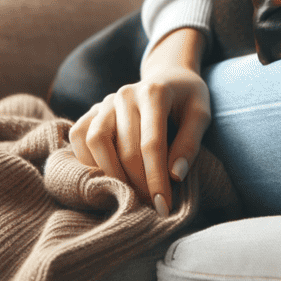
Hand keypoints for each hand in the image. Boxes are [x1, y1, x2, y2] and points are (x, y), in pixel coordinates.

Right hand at [68, 28, 210, 216]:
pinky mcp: (93, 110)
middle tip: (150, 205)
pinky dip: (88, 160)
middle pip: (124, 148)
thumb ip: (190, 143)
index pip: (152, 144)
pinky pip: (79, 136)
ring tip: (129, 193)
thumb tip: (174, 177)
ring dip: (110, 174)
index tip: (163, 205)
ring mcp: (105, 101)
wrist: (168, 76)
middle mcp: (125, 94)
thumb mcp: (200, 114)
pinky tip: (107, 176)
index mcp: (154, 92)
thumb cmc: (187, 99)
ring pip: (95, 141)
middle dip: (137, 183)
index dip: (156, 178)